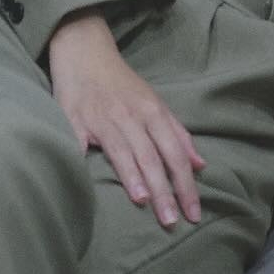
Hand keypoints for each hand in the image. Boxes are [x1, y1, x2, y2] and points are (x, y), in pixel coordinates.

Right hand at [49, 18, 205, 227]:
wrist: (85, 52)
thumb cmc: (121, 84)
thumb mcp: (155, 102)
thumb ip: (178, 133)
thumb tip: (200, 164)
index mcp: (152, 113)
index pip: (175, 154)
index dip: (185, 185)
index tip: (194, 213)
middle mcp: (130, 116)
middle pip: (152, 157)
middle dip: (164, 191)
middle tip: (172, 222)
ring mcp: (102, 118)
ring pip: (122, 150)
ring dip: (134, 176)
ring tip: (144, 201)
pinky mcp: (74, 119)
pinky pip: (79, 140)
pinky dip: (83, 155)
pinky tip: (86, 176)